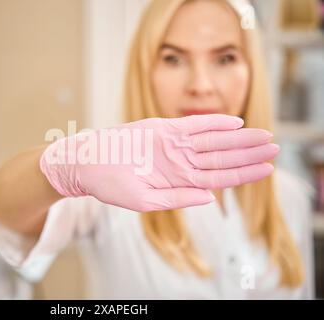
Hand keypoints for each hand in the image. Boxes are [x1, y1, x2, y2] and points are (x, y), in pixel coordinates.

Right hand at [40, 114, 278, 211]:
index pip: (218, 178)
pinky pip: (192, 124)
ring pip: (212, 140)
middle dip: (248, 153)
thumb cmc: (111, 186)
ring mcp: (172, 144)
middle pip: (221, 157)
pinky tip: (234, 122)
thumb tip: (209, 198)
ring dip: (238, 138)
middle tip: (275, 147)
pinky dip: (213, 122)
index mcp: (178, 181)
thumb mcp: (144, 201)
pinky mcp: (162, 129)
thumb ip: (177, 199)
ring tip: (263, 136)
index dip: (243, 173)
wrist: (88, 163)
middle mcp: (180, 162)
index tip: (267, 170)